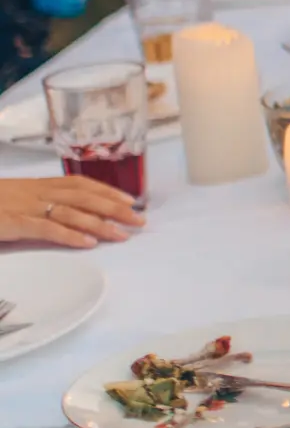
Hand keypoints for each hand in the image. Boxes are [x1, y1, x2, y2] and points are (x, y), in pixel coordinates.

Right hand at [0, 176, 145, 248]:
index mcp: (34, 185)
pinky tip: (88, 243)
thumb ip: (34, 207)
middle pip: (83, 196)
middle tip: (139, 219)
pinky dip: (69, 235)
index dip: (106, 190)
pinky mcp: (11, 222)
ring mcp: (22, 206)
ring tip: (122, 233)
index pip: (79, 184)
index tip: (130, 199)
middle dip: (114, 207)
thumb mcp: (11, 201)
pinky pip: (45, 228)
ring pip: (70, 211)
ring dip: (100, 223)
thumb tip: (60, 217)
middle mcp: (33, 192)